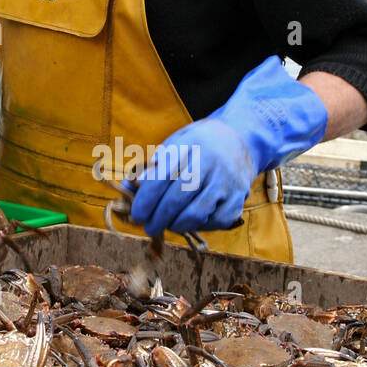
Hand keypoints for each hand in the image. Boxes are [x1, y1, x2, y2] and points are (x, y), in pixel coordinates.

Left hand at [129, 118, 255, 235]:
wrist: (238, 139)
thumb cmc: (197, 145)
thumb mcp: (174, 146)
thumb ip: (152, 168)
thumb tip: (128, 191)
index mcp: (188, 146)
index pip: (161, 178)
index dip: (146, 201)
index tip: (137, 215)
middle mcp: (210, 162)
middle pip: (177, 200)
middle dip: (158, 219)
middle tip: (150, 227)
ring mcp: (227, 180)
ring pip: (196, 214)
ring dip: (177, 225)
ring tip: (169, 225)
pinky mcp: (239, 196)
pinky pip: (217, 221)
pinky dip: (201, 226)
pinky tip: (192, 222)